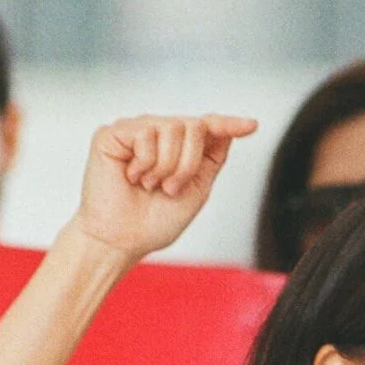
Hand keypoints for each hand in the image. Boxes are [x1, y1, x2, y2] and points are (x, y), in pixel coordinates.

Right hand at [72, 114, 257, 261]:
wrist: (122, 240)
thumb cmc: (154, 221)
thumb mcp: (196, 190)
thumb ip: (212, 159)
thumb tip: (227, 132)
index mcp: (178, 147)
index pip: (207, 127)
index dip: (229, 124)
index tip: (252, 125)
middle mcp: (157, 133)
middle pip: (193, 126)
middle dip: (188, 163)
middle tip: (170, 188)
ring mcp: (135, 131)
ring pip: (172, 127)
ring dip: (165, 166)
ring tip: (149, 184)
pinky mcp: (112, 134)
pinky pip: (145, 134)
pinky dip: (144, 163)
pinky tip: (131, 177)